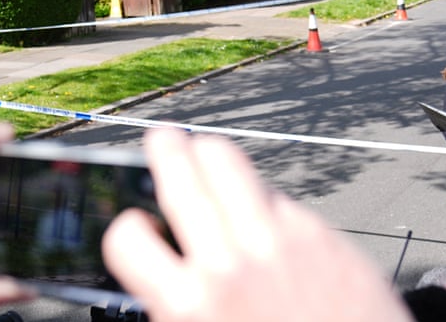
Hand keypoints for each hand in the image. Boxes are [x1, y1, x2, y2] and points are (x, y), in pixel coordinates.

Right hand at [103, 129, 412, 321]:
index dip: (127, 228)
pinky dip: (263, 197)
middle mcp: (229, 264)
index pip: (127, 237)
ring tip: (205, 149)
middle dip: (166, 150)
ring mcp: (276, 240)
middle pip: (181, 174)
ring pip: (229, 162)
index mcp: (187, 304)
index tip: (137, 224)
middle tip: (164, 141)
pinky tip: (262, 206)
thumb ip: (179, 301)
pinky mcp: (318, 232)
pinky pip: (277, 196)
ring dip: (209, 151)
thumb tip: (167, 262)